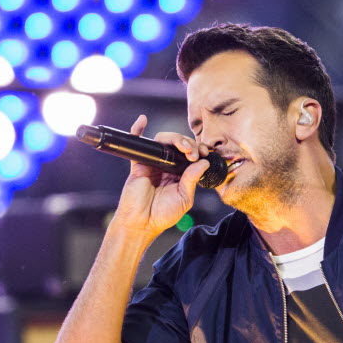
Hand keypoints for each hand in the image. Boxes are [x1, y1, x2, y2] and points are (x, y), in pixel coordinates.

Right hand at [109, 114, 211, 239]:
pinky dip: (137, 129)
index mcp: (180, 173)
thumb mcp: (184, 198)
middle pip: (178, 144)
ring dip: (175, 138)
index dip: (198, 149)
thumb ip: (192, 179)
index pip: (191, 154)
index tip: (205, 153)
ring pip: (163, 140)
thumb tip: (203, 162)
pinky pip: (137, 143)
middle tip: (194, 153)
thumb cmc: (163, 214)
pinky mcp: (139, 163)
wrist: (142, 223)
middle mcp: (167, 165)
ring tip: (183, 147)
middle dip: (189, 143)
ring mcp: (153, 162)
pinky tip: (143, 120)